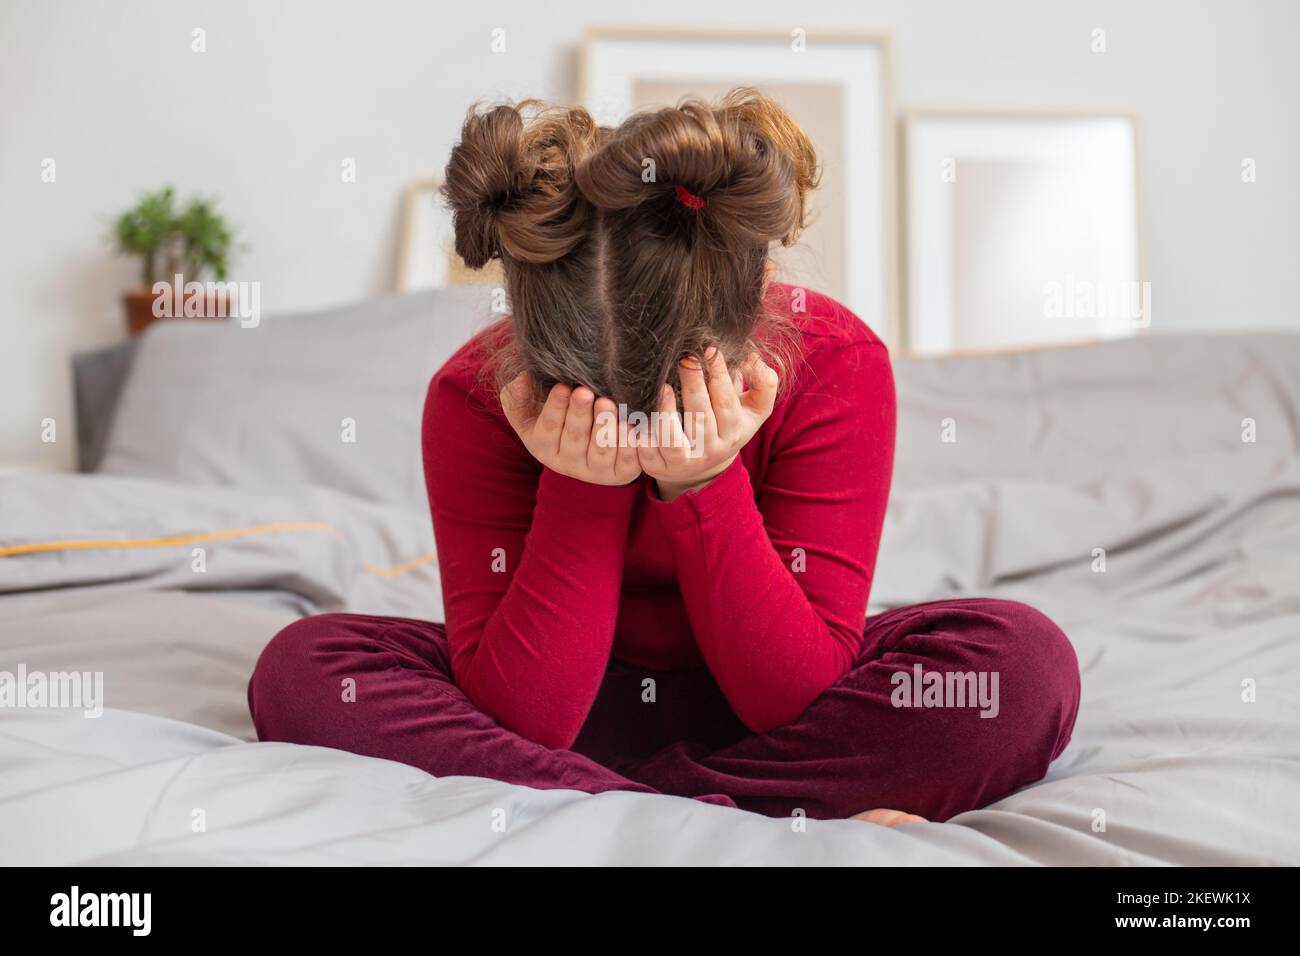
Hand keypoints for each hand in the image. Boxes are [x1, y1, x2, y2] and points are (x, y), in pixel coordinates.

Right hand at [500, 374, 641, 485]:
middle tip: (586, 392)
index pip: (547, 429)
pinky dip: (629, 447)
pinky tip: (632, 427)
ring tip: (609, 405)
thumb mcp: (529, 410)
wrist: (589, 438)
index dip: (554, 408)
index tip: (562, 386)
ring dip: (604, 428)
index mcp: (544, 447)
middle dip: (579, 415)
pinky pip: (626, 463)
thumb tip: (522, 379)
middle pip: (574, 440)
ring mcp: (595, 471)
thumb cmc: (556, 416)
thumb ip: (518, 396)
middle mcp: (569, 463)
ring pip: (600, 452)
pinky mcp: (620, 473)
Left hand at [638, 348, 778, 501]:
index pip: (727, 403)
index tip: (710, 350)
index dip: (719, 376)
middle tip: (686, 358)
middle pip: (700, 417)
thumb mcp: (753, 410)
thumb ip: (764, 385)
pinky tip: (636, 413)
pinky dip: (641, 433)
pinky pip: (647, 451)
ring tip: (664, 386)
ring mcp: (683, 460)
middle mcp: (710, 449)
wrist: (702, 467)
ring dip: (666, 411)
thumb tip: (755, 358)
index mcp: (733, 433)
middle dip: (693, 385)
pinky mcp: (659, 466)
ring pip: (672, 438)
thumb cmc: (726, 426)